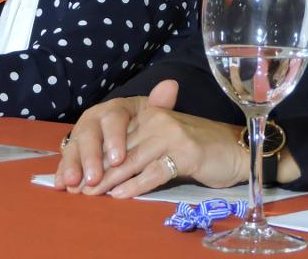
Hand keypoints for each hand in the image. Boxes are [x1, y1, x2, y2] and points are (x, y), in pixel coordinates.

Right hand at [54, 80, 179, 190]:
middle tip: (93, 179)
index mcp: (113, 109)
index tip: (117, 160)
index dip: (114, 139)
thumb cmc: (140, 123)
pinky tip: (60, 185)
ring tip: (72, 185)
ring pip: (74, 147)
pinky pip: (65, 159)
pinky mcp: (72, 149)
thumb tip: (171, 85)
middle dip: (90, 158)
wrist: (125, 128)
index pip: (113, 120)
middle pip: (89, 135)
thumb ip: (159, 103)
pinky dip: (61, 172)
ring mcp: (80, 134)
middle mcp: (93, 119)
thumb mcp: (151, 113)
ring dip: (72, 166)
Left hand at [56, 79, 248, 197]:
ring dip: (109, 180)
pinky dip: (135, 185)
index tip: (73, 173)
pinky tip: (120, 195)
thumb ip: (136, 145)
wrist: (234, 149)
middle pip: (118, 148)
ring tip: (91, 194)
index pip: (113, 133)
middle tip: (75, 189)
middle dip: (95, 170)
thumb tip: (101, 165)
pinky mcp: (186, 152)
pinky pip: (155, 172)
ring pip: (132, 160)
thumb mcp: (163, 139)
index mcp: (149, 112)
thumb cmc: (195, 148)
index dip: (91, 154)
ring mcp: (172, 134)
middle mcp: (158, 118)